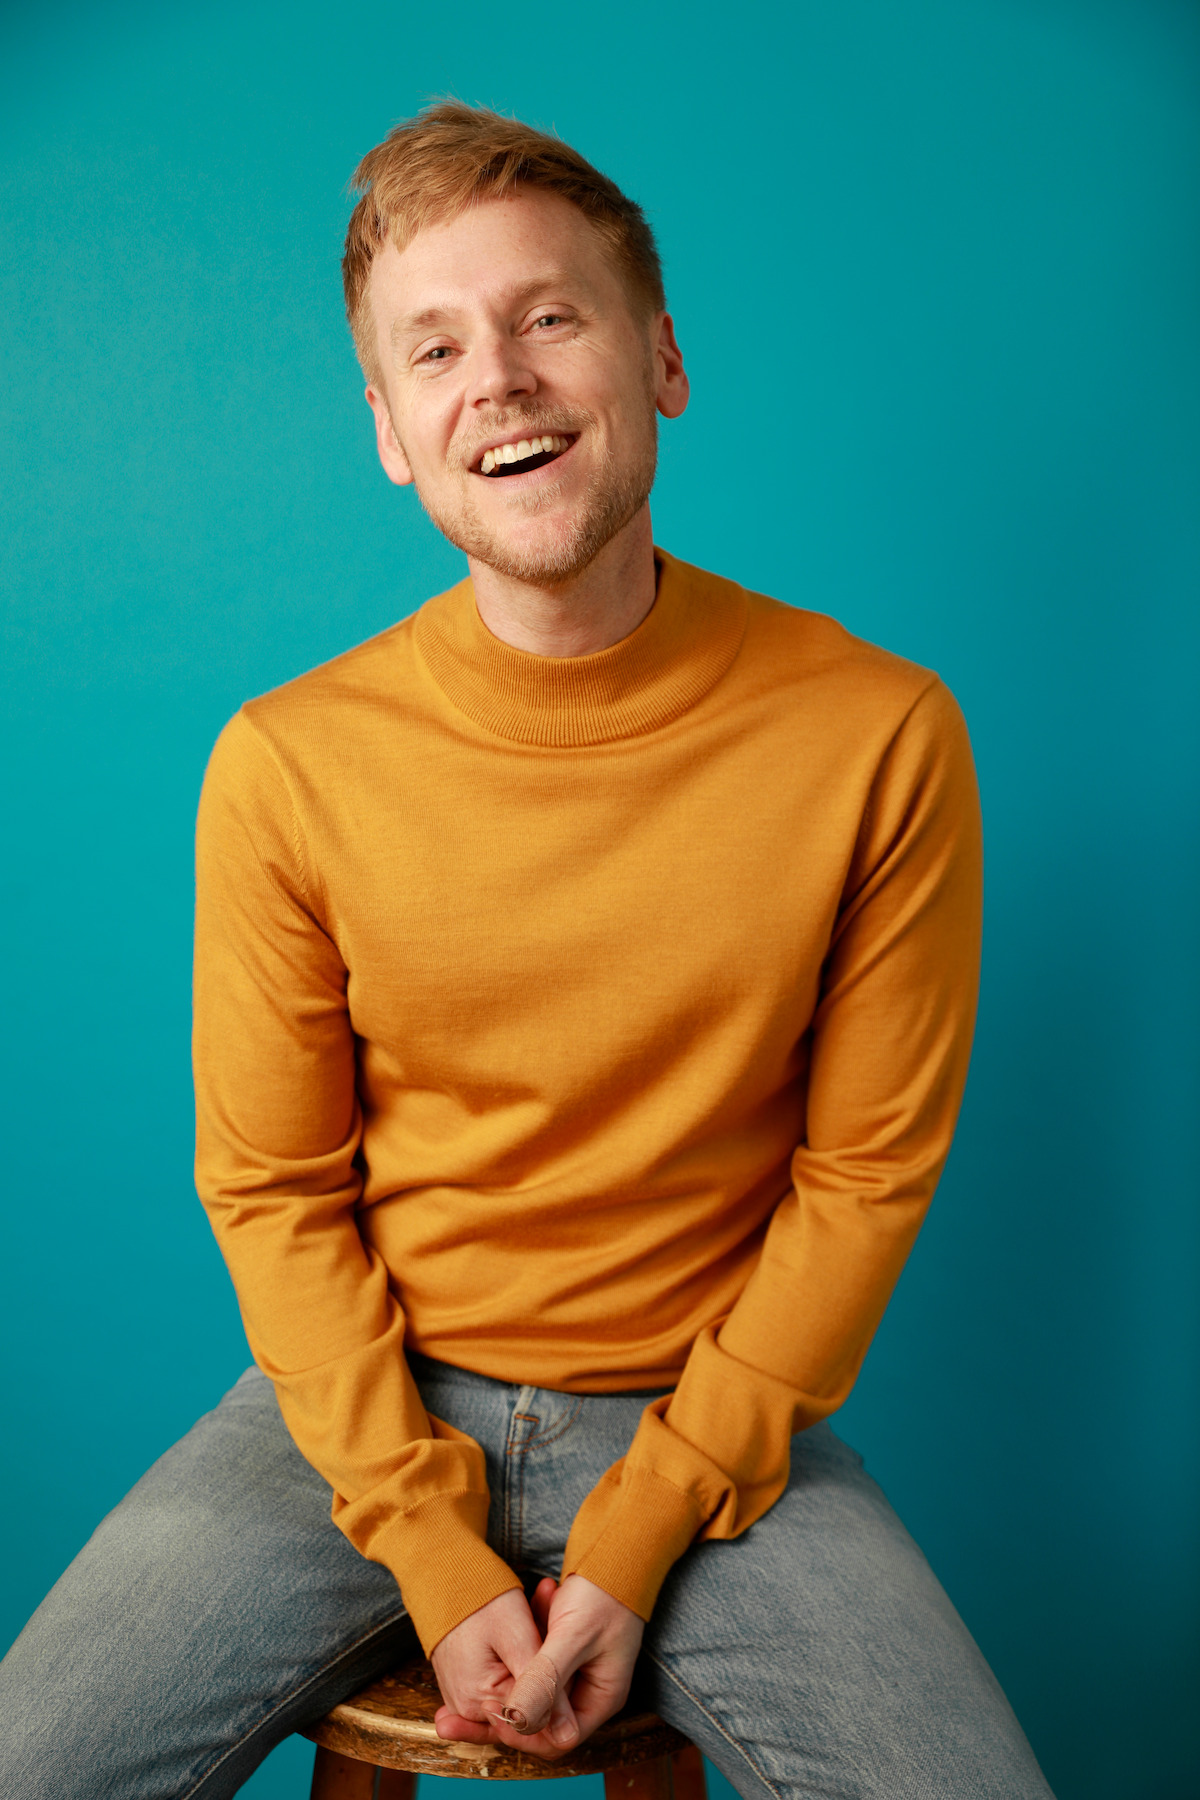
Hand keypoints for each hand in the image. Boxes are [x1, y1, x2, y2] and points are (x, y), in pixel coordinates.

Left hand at [431, 1575, 643, 1760]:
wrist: (616, 1551)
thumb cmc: (602, 1594)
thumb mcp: (572, 1637)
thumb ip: (544, 1680)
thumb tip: (519, 1722)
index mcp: (600, 1698)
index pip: (556, 1738)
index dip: (521, 1732)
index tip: (490, 1710)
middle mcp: (589, 1691)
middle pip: (541, 1719)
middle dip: (506, 1706)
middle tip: (469, 1702)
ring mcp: (577, 1670)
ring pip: (533, 1689)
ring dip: (512, 1671)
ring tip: (487, 1659)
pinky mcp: (563, 1649)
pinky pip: (534, 1661)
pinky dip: (522, 1645)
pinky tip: (512, 1628)